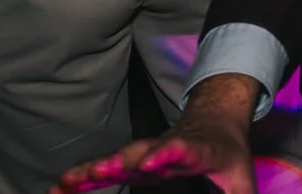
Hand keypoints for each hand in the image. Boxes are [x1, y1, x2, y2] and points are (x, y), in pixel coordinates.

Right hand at [59, 74, 258, 191]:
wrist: (216, 116)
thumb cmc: (228, 154)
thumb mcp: (242, 178)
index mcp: (197, 149)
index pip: (184, 150)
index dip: (171, 154)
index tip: (157, 161)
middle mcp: (166, 146)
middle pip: (141, 152)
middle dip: (119, 162)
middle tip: (96, 172)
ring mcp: (147, 151)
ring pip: (118, 157)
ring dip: (91, 170)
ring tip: (63, 184)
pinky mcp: (133, 159)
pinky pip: (105, 168)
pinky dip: (82, 176)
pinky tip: (58, 187)